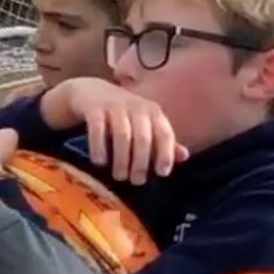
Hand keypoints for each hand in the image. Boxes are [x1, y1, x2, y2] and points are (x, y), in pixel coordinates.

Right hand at [58, 79, 185, 183]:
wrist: (89, 91)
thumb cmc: (121, 114)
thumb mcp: (143, 124)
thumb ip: (161, 141)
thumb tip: (184, 156)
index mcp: (152, 112)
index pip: (165, 133)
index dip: (166, 154)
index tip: (162, 173)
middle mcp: (136, 106)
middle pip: (143, 138)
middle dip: (141, 163)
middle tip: (136, 181)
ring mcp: (114, 105)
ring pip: (122, 135)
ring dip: (121, 160)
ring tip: (119, 176)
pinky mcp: (93, 107)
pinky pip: (98, 129)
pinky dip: (99, 147)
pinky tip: (99, 162)